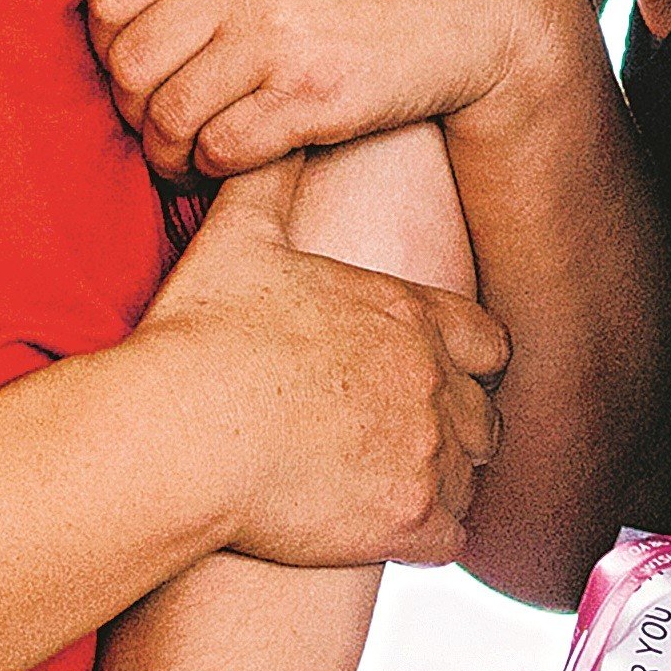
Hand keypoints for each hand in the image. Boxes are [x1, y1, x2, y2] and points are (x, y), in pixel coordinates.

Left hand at [89, 0, 595, 178]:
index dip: (109, 47)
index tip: (137, 68)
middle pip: (129, 65)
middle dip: (133, 108)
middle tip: (159, 122)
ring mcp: (279, 35)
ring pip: (167, 118)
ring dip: (169, 150)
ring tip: (187, 154)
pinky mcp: (314, 96)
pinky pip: (221, 150)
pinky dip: (215, 165)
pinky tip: (235, 157)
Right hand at [125, 156, 509, 568]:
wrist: (181, 430)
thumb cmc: (203, 333)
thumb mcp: (240, 239)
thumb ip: (270, 183)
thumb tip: (274, 131)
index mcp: (409, 314)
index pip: (489, 342)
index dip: (467, 365)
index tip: (434, 380)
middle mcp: (435, 380)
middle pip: (487, 416)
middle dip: (459, 431)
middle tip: (408, 446)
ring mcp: (428, 452)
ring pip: (473, 479)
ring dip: (442, 487)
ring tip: (389, 492)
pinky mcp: (408, 519)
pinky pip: (451, 539)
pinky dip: (426, 539)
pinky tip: (385, 533)